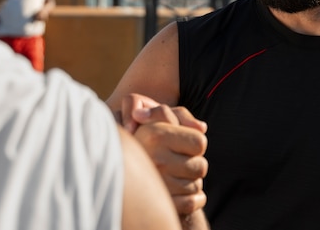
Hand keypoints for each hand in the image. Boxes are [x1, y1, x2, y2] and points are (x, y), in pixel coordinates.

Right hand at [120, 94, 208, 215]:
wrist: (116, 167)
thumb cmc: (143, 138)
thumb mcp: (156, 119)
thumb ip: (180, 115)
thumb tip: (202, 128)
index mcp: (155, 135)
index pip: (200, 142)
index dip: (195, 142)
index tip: (182, 143)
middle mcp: (155, 159)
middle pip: (201, 166)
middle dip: (194, 163)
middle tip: (178, 161)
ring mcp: (157, 185)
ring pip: (196, 186)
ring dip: (190, 181)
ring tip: (173, 175)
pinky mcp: (158, 204)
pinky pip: (190, 203)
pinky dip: (192, 199)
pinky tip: (181, 192)